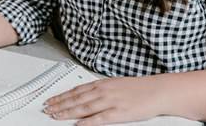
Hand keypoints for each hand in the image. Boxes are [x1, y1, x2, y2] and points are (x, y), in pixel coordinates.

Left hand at [42, 76, 160, 124]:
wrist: (157, 90)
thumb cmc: (138, 88)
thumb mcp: (115, 84)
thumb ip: (99, 89)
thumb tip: (84, 94)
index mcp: (102, 84)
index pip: (76, 90)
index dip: (61, 96)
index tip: (51, 100)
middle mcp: (103, 91)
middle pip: (76, 99)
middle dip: (60, 105)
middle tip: (48, 109)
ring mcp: (110, 102)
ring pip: (84, 108)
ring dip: (68, 112)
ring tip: (56, 116)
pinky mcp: (119, 113)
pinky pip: (100, 118)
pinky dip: (87, 122)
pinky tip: (78, 124)